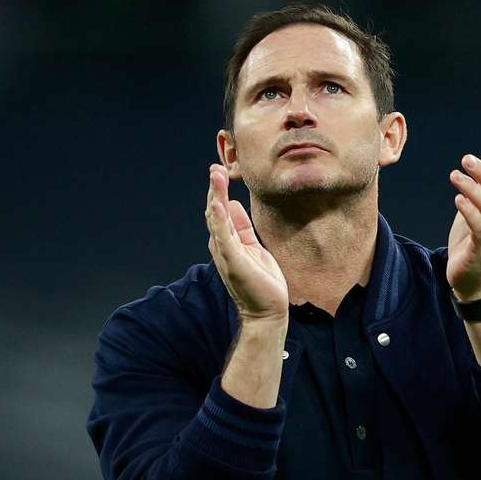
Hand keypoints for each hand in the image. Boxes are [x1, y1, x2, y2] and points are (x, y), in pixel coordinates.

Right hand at [205, 164, 288, 320]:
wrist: (267, 312)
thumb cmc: (261, 282)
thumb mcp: (253, 247)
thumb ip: (242, 227)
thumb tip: (231, 204)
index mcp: (228, 242)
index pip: (219, 211)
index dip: (218, 190)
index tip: (219, 171)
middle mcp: (222, 247)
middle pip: (214, 212)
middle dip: (214, 189)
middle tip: (215, 167)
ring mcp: (226, 254)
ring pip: (216, 220)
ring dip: (215, 197)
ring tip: (214, 177)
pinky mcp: (234, 262)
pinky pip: (224, 238)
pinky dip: (220, 220)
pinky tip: (219, 203)